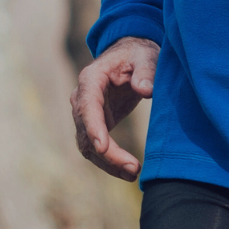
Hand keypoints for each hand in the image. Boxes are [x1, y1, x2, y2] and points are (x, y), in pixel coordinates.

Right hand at [70, 37, 158, 180]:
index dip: (93, 127)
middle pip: (86, 132)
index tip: (103, 148)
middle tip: (133, 168)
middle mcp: (82, 98)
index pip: (87, 106)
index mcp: (91, 79)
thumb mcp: (146, 56)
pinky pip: (96, 148)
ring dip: (108, 163)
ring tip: (134, 173)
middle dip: (107, 154)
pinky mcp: (95, 125)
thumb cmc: (137, 54)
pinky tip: (128, 172)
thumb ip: (146, 71)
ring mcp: (86, 114)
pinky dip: (110, 162)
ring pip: (88, 145)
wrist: (130, 56)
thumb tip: (145, 90)